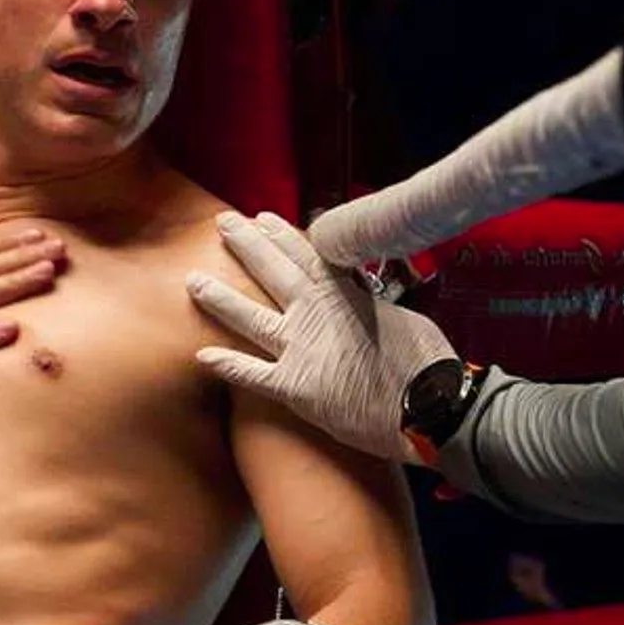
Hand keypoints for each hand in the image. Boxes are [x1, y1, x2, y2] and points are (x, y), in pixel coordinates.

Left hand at [188, 212, 452, 460]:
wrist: (430, 406)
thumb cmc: (427, 365)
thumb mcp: (404, 319)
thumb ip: (372, 309)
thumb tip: (365, 306)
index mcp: (346, 296)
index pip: (306, 256)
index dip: (281, 236)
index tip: (262, 218)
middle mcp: (316, 317)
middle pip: (272, 273)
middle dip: (246, 245)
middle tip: (222, 223)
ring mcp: (301, 350)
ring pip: (250, 318)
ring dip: (220, 299)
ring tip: (193, 281)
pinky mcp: (295, 388)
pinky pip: (252, 375)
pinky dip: (227, 365)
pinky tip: (202, 356)